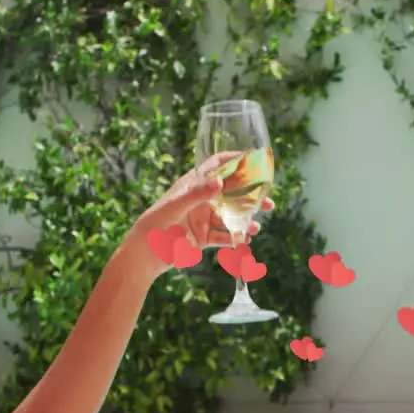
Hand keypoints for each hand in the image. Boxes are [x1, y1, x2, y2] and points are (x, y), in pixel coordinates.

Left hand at [122, 151, 271, 279]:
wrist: (145, 253)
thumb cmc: (156, 223)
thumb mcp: (176, 205)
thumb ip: (198, 194)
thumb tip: (220, 182)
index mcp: (193, 185)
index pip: (217, 166)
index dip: (234, 160)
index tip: (254, 159)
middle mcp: (200, 200)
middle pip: (230, 193)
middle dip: (249, 197)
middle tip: (268, 201)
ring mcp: (202, 218)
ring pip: (229, 217)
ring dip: (245, 221)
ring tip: (257, 227)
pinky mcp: (202, 237)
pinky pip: (223, 236)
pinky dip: (235, 238)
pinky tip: (245, 240)